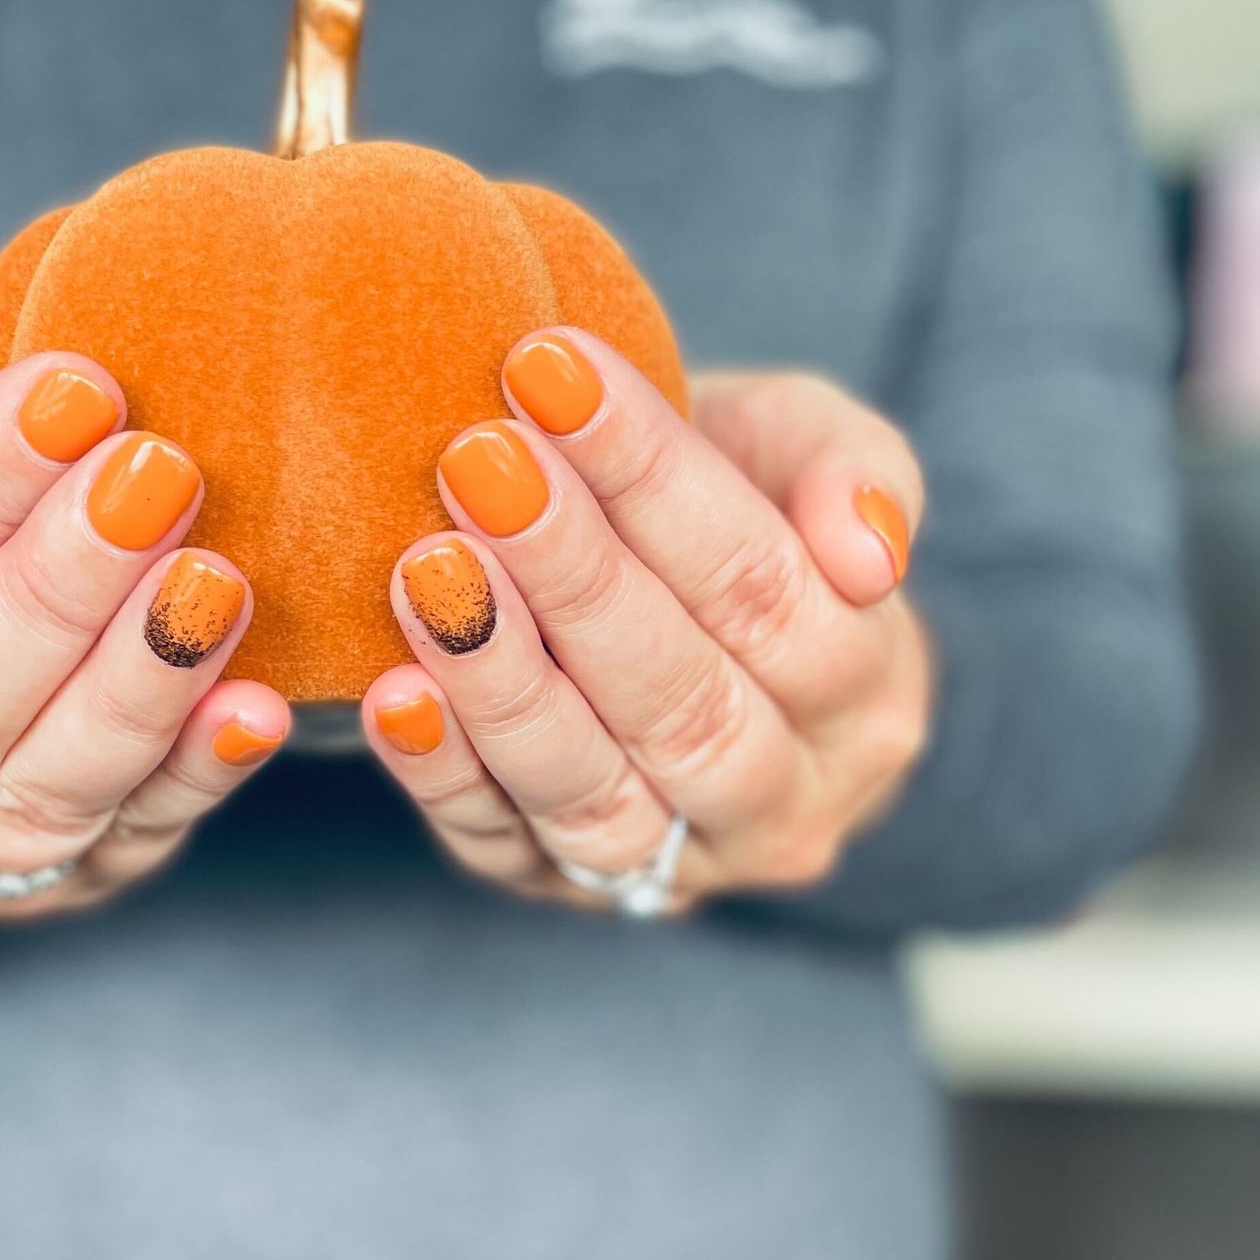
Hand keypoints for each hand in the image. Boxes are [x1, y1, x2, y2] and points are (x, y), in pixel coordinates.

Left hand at [360, 333, 931, 915]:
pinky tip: (392, 692)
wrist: (683, 607)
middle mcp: (785, 806)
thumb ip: (856, 474)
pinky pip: (498, 843)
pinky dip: (442, 772)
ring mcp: (672, 865)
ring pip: (594, 794)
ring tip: (428, 570)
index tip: (553, 372)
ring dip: (502, 682)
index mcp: (868, 698)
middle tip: (478, 463)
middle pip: (683, 702)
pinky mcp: (555, 887)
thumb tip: (868, 551)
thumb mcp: (809, 454)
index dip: (657, 483)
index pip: (767, 589)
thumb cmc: (744, 509)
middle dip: (574, 576)